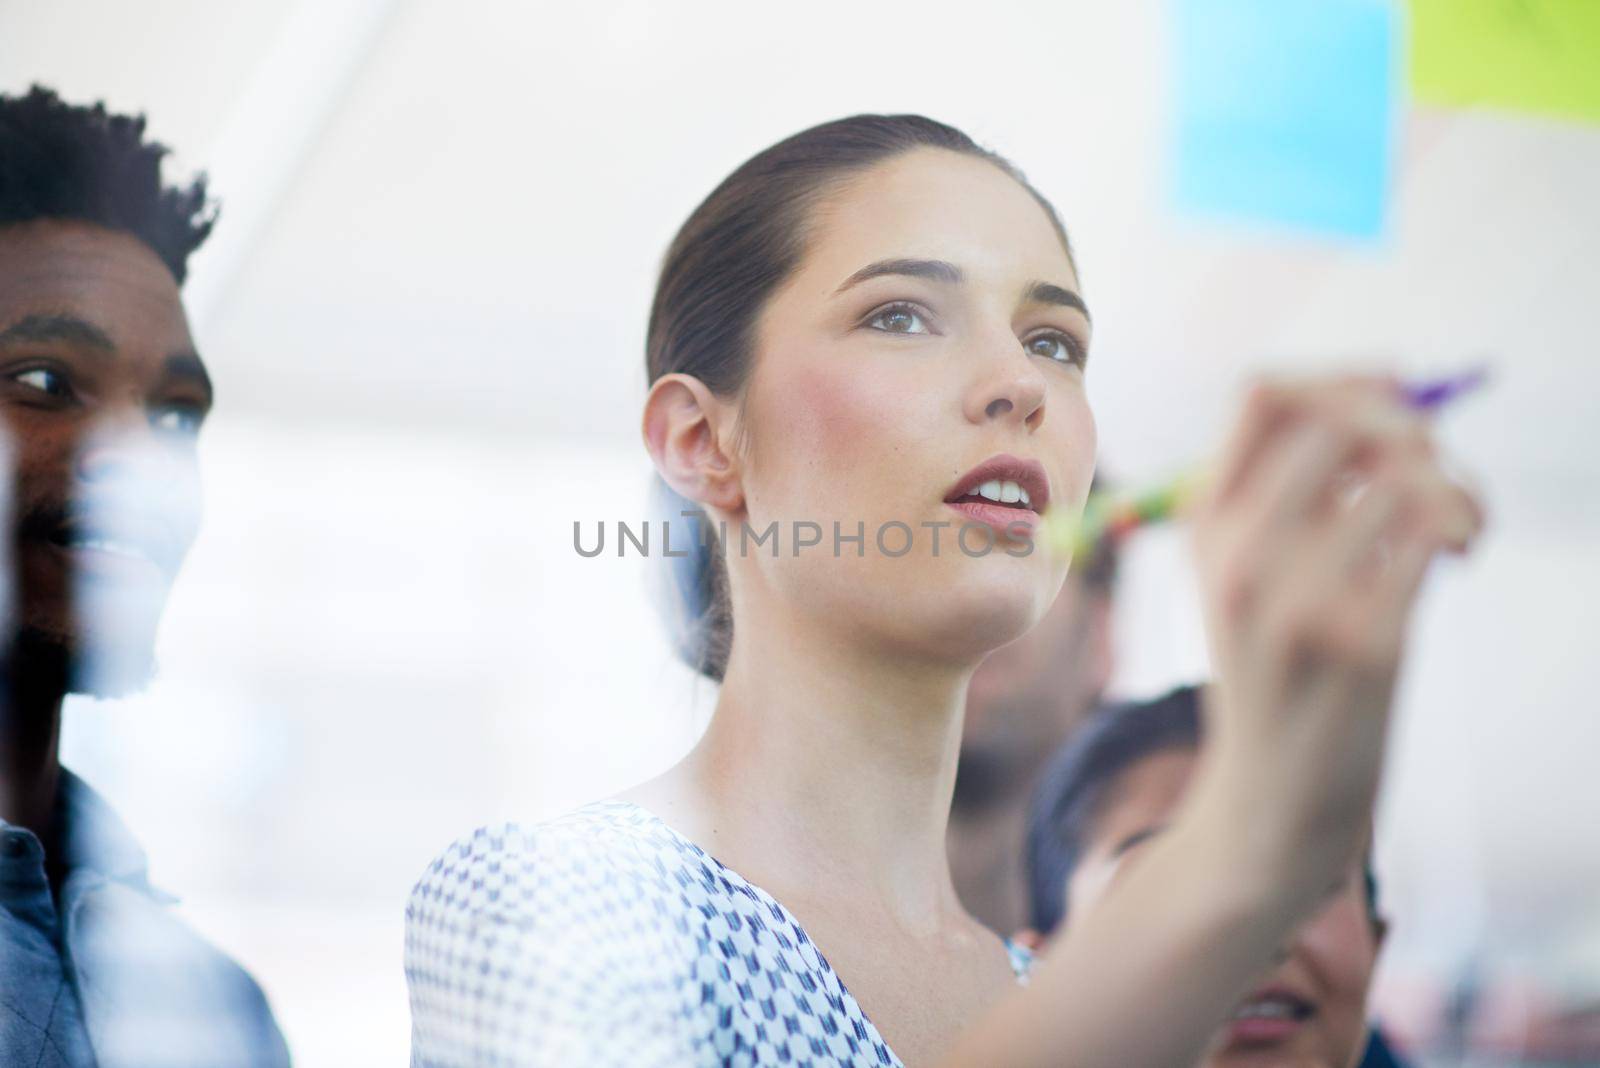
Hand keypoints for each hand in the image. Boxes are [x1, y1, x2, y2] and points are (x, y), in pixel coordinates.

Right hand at [1186, 373, 1483, 900]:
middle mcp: (1240, 554)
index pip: (1263, 395)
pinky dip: (1462, 526)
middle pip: (1338, 419)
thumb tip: (1391, 390)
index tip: (1391, 406)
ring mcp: (1298, 601)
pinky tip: (1463, 551)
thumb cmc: (1275, 668)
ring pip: (1401, 475)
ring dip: (1452, 481)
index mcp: (1206, 526)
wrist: (1271, 798)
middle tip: (1430, 466)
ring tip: (1458, 519)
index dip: (1342, 379)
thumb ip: (1284, 489)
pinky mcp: (1361, 644)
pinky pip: (1430, 538)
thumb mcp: (1242, 572)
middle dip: (1407, 423)